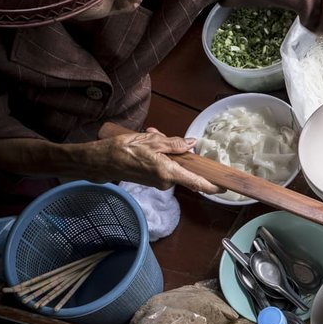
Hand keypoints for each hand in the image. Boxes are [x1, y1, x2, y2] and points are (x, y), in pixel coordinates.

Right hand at [90, 127, 220, 193]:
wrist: (99, 161)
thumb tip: (191, 143)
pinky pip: (162, 166)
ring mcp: (157, 182)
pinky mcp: (150, 181)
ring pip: (171, 164)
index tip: (223, 187)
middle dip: (177, 150)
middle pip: (183, 167)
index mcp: (167, 172)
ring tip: (150, 135)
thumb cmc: (123, 150)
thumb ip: (174, 143)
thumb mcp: (151, 141)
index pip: (196, 183)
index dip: (211, 186)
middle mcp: (164, 181)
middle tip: (159, 135)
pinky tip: (146, 143)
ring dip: (165, 150)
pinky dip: (158, 155)